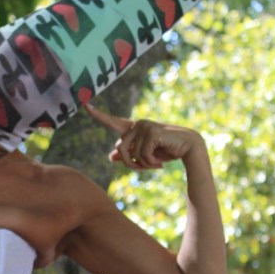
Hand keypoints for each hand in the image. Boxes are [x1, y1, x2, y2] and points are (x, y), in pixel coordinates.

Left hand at [85, 103, 200, 169]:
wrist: (189, 148)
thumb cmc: (167, 150)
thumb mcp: (145, 155)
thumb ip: (129, 154)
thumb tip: (111, 155)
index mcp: (134, 128)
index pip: (113, 122)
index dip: (99, 115)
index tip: (85, 106)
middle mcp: (137, 124)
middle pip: (120, 150)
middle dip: (131, 164)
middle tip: (147, 168)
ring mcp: (144, 126)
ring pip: (131, 155)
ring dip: (143, 165)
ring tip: (156, 163)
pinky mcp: (151, 132)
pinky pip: (142, 155)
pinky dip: (150, 163)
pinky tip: (161, 162)